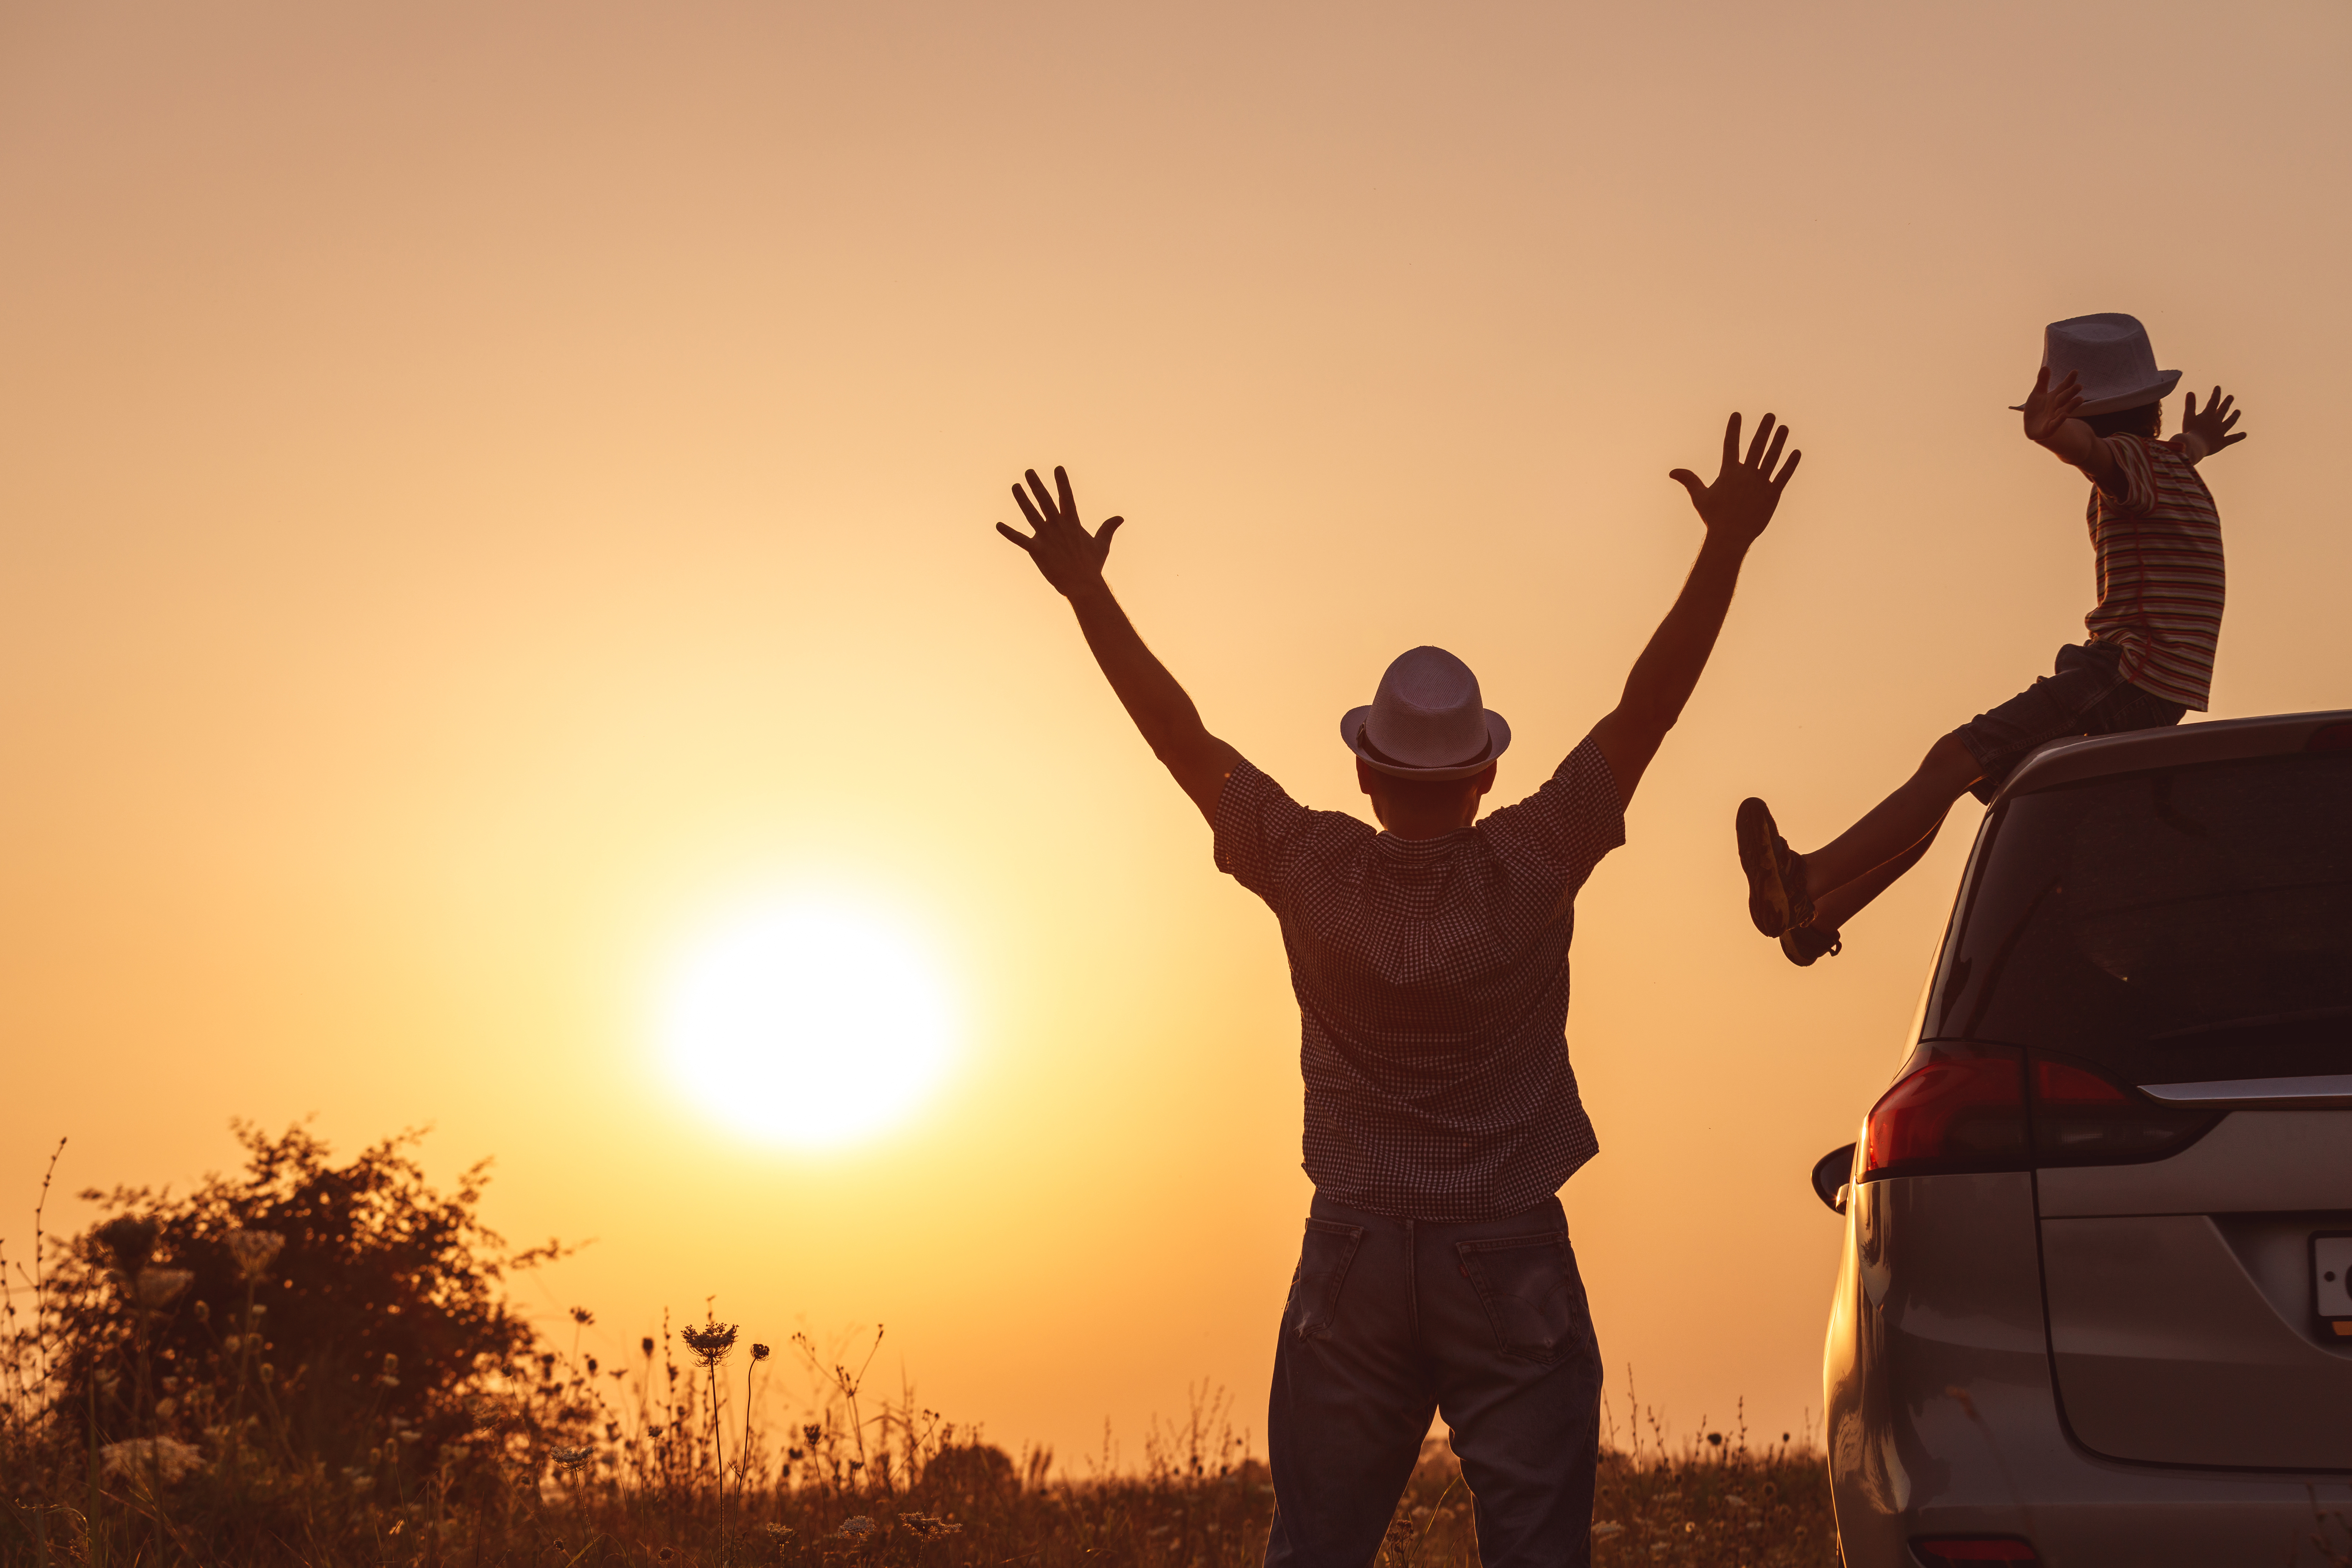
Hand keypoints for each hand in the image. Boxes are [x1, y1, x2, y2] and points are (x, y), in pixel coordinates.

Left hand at [997, 466, 1124, 598]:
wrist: (1083, 585)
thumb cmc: (1092, 566)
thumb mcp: (1102, 544)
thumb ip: (1108, 528)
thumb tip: (1120, 518)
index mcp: (1072, 523)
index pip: (1067, 497)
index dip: (1062, 482)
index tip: (1058, 468)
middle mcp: (1058, 526)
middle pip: (1045, 501)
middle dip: (1037, 485)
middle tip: (1029, 472)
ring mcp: (1047, 537)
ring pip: (1031, 514)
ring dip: (1022, 500)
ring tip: (1015, 486)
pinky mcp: (1037, 550)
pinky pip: (1020, 540)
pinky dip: (1008, 532)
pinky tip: (998, 525)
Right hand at [1669, 412, 1799, 548]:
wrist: (1730, 536)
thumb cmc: (1713, 517)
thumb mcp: (1700, 496)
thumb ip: (1689, 480)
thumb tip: (1672, 472)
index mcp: (1729, 473)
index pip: (1731, 445)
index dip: (1734, 429)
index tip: (1737, 414)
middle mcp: (1746, 474)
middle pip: (1756, 447)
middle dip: (1763, 429)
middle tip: (1770, 415)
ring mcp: (1761, 483)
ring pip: (1772, 458)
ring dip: (1779, 441)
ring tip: (1784, 428)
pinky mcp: (1772, 494)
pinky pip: (1783, 475)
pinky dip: (1790, 464)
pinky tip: (1796, 452)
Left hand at [2019, 365, 2085, 446]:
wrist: (2032, 427)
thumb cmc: (2037, 409)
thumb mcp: (2037, 394)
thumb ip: (2042, 382)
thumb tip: (2045, 366)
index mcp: (2054, 397)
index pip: (2062, 387)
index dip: (2068, 380)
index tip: (2075, 371)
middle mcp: (2056, 407)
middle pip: (2064, 398)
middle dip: (2071, 392)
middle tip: (2079, 386)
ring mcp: (2053, 418)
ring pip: (2064, 410)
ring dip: (2071, 405)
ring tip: (2079, 399)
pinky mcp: (2049, 429)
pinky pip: (2054, 424)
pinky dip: (2059, 420)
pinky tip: (2064, 415)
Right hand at [2179, 386, 2247, 459]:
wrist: (2196, 446)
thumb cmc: (2190, 432)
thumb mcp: (2188, 417)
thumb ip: (2190, 405)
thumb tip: (2190, 392)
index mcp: (2208, 415)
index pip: (2213, 401)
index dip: (2216, 394)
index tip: (2218, 387)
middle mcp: (2217, 422)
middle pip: (2223, 410)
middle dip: (2227, 403)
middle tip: (2231, 396)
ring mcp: (2221, 431)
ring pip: (2230, 422)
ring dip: (2234, 416)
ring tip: (2238, 411)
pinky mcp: (2222, 442)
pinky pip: (2232, 438)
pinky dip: (2238, 436)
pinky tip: (2244, 434)